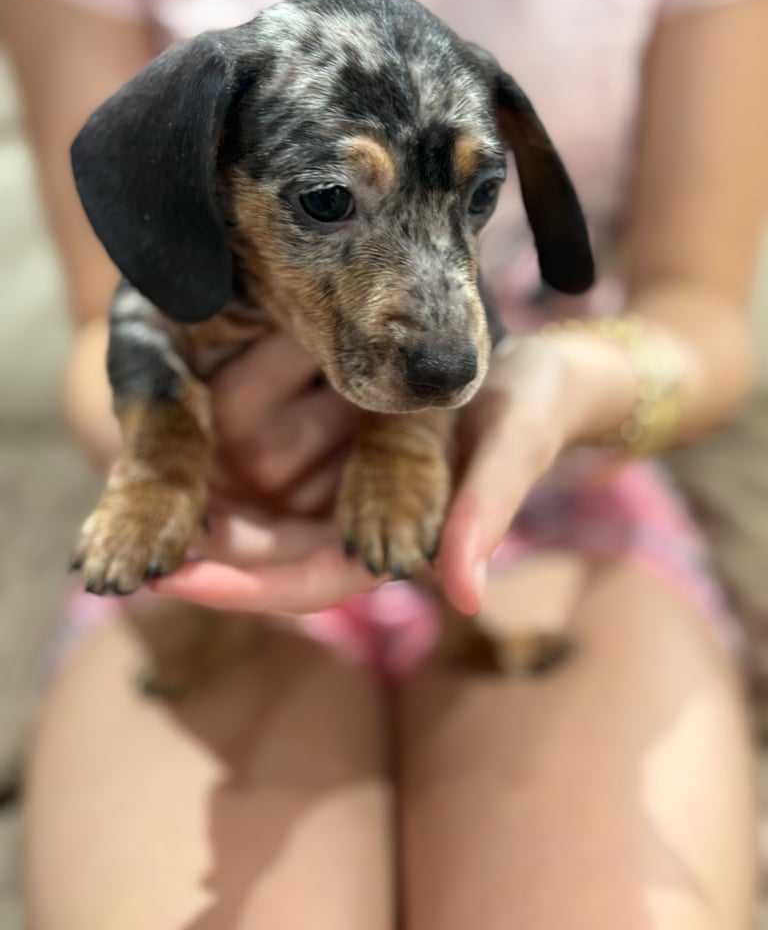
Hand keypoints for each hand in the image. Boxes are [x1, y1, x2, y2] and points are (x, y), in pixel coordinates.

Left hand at [153, 333, 574, 615]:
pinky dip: (232, 465)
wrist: (544, 372)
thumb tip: (461, 595)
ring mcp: (351, 493)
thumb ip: (485, 512)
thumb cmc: (534, 408)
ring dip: (207, 516)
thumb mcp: (512, 446)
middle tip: (134, 540)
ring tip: (139, 497)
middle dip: (204, 555)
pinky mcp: (342, 456)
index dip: (244, 588)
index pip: (312, 585)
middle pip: (270, 560)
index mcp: (401, 542)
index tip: (176, 577)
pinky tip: (188, 442)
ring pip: (264, 521)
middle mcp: (366, 527)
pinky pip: (275, 472)